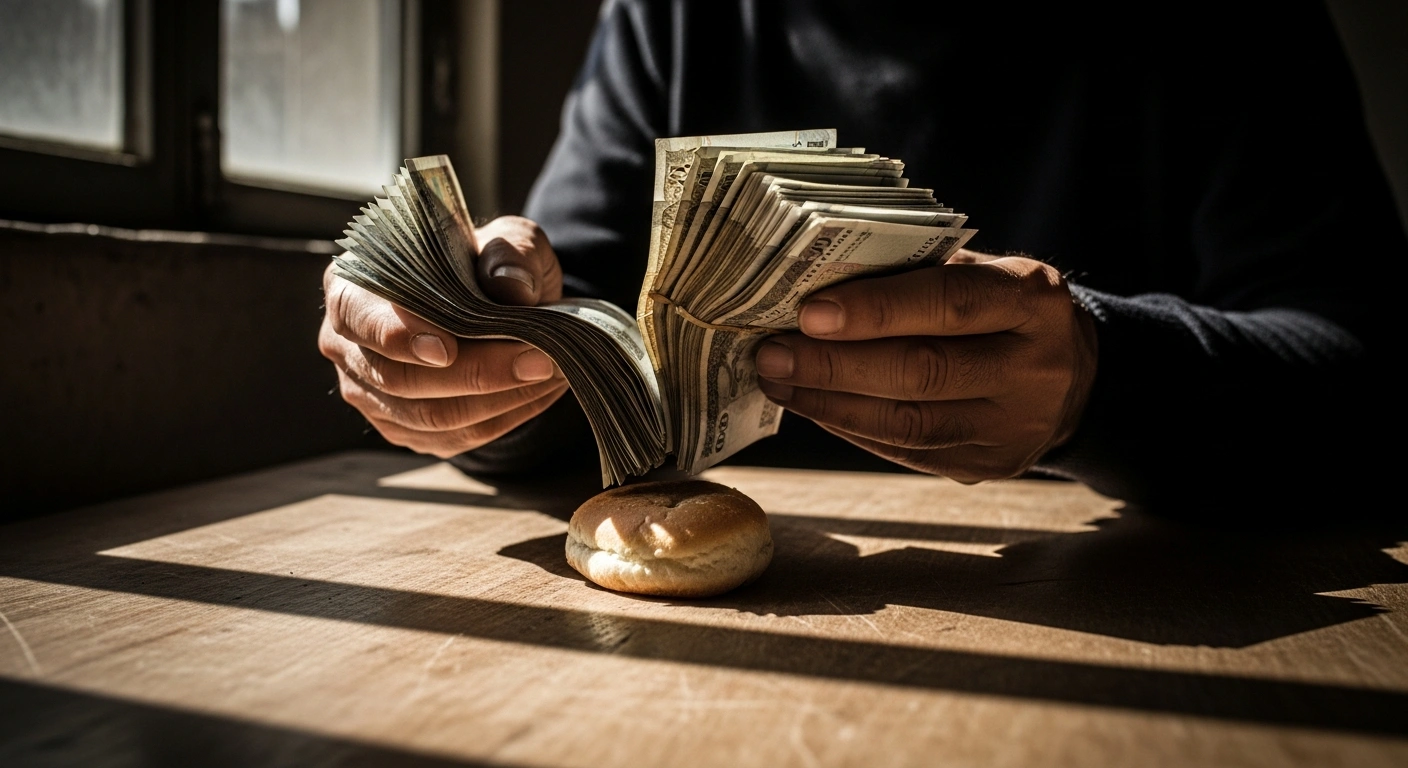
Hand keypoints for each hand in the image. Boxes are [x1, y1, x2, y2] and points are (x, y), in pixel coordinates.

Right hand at [319, 216, 569, 457]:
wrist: (498, 303)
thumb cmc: (487, 265)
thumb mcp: (507, 238)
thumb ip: (510, 253)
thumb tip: (512, 289)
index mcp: (352, 285)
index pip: (357, 316)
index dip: (397, 336)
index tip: (446, 349)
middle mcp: (348, 344)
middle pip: (399, 378)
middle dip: (475, 374)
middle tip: (540, 360)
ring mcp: (371, 392)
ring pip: (430, 417)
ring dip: (498, 399)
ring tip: (551, 372)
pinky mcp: (404, 427)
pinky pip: (454, 438)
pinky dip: (503, 418)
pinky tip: (539, 393)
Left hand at [753, 249, 1097, 482]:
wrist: (1073, 376)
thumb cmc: (1000, 309)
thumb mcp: (981, 272)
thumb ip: (916, 275)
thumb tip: (815, 287)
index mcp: (1033, 299)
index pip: (949, 303)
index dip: (876, 309)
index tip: (809, 313)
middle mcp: (1033, 367)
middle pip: (923, 371)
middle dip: (834, 364)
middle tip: (771, 353)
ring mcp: (1013, 427)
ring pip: (909, 423)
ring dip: (830, 404)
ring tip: (778, 382)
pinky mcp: (987, 466)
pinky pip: (906, 452)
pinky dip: (851, 428)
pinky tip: (813, 408)